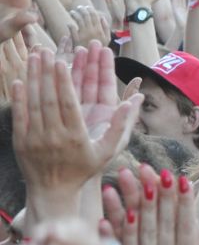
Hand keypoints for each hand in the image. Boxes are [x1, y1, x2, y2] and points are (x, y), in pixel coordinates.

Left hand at [14, 46, 134, 203]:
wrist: (54, 191)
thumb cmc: (84, 169)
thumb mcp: (108, 151)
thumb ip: (121, 125)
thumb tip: (134, 100)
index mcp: (77, 137)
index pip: (68, 103)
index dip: (64, 81)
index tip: (62, 62)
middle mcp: (55, 136)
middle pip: (49, 99)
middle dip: (47, 73)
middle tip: (47, 52)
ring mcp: (36, 138)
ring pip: (33, 103)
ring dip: (32, 79)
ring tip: (34, 58)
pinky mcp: (21, 141)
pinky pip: (20, 116)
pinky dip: (19, 97)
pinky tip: (20, 81)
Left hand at [103, 165, 198, 244]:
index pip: (183, 224)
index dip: (181, 200)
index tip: (178, 178)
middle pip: (159, 219)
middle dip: (155, 191)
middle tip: (149, 166)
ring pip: (137, 226)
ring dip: (132, 199)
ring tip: (125, 175)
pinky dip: (113, 224)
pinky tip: (108, 206)